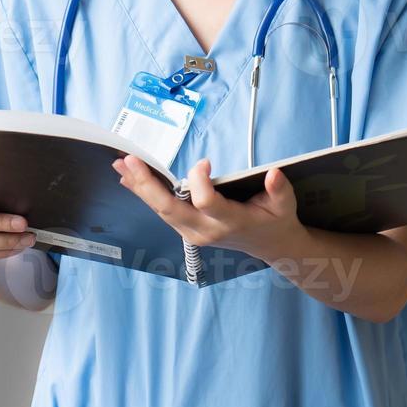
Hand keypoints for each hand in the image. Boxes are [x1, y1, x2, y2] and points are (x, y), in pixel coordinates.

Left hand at [112, 155, 303, 261]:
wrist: (270, 245)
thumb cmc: (276, 219)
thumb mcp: (285, 204)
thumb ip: (280, 190)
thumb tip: (274, 174)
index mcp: (231, 221)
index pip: (206, 202)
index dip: (200, 181)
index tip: (205, 162)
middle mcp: (206, 230)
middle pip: (170, 209)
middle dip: (148, 185)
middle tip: (130, 161)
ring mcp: (193, 233)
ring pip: (161, 211)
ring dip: (140, 187)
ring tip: (121, 164)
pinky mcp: (186, 230)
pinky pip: (162, 212)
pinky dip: (145, 194)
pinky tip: (129, 179)